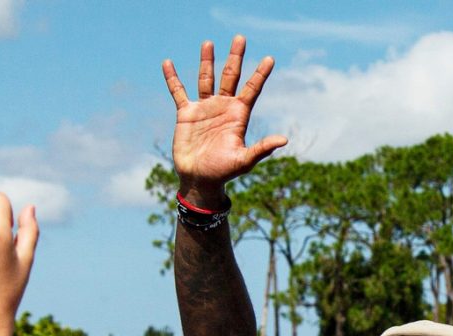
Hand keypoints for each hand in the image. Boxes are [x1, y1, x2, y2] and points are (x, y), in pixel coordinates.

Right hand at [162, 35, 286, 202]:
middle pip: (230, 76)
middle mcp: (223, 107)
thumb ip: (262, 149)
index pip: (252, 89)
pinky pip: (178, 92)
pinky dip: (173, 78)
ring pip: (206, 79)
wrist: (199, 180)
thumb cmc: (223, 172)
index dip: (260, 74)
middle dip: (235, 57)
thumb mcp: (244, 161)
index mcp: (238, 115)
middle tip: (240, 38)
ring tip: (208, 43)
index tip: (270, 58)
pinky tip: (168, 63)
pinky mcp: (186, 114)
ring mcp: (204, 108)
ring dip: (207, 61)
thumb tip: (284, 140)